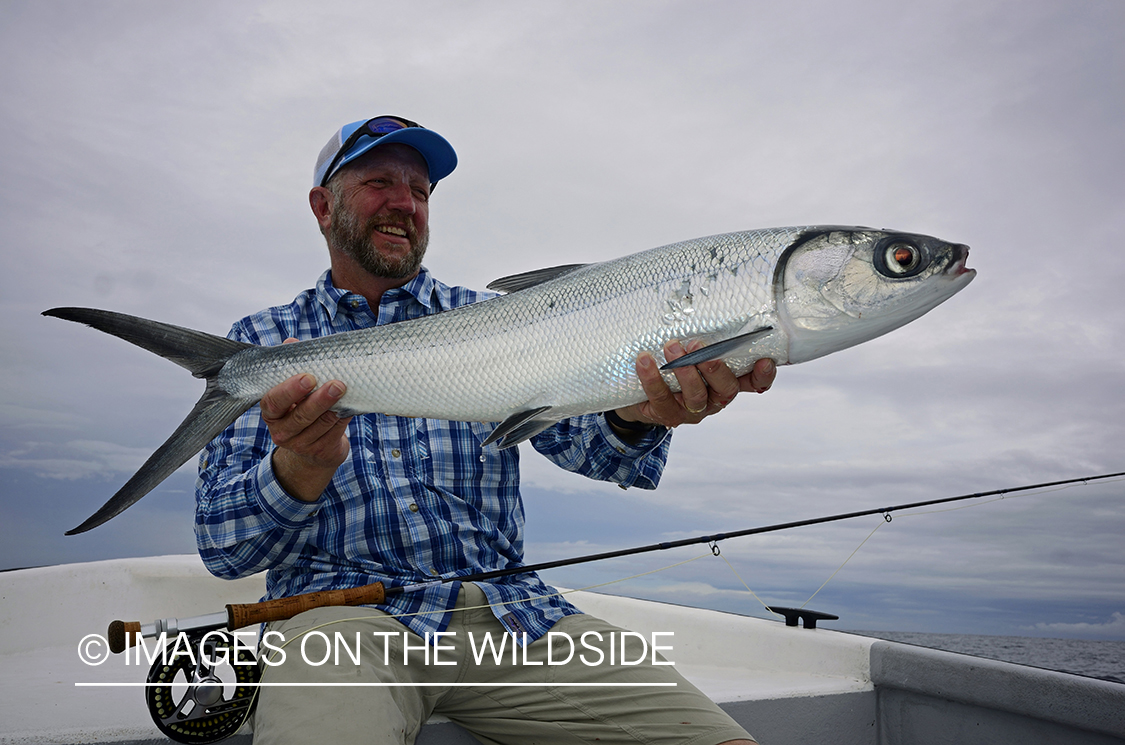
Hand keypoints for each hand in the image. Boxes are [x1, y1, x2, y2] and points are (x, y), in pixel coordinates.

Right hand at [259, 339, 352, 501]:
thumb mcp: (294, 391)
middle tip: (337, 384)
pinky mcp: (322, 452)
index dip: (290, 390)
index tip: (308, 377)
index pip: (273, 402)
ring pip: (322, 424)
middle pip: (302, 415)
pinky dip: (344, 417)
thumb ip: (292, 366)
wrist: (313, 449)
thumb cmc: (302, 410)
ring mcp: (301, 445)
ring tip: (346, 391)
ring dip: (336, 407)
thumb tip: (291, 342)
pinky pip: (335, 432)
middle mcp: (282, 432)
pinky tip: (350, 406)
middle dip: (320, 399)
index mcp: (272, 413)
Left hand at [613, 339, 775, 429]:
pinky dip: (653, 378)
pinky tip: (645, 361)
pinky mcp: (668, 415)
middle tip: (698, 344)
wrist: (638, 395)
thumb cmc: (671, 368)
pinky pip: (662, 399)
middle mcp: (714, 398)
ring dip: (684, 370)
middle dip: (714, 367)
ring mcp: (692, 410)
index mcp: (726, 381)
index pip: (753, 383)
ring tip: (671, 347)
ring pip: (696, 395)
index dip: (762, 375)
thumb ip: (702, 339)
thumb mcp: (690, 352)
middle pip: (726, 389)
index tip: (764, 360)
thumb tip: (699, 303)